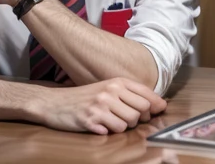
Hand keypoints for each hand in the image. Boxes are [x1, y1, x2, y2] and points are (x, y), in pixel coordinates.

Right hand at [34, 77, 166, 134]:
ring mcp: (100, 105)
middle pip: (141, 110)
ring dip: (123, 127)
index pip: (146, 94)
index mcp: (117, 82)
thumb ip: (131, 94)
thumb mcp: (108, 88)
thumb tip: (160, 105)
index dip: (155, 106)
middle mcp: (110, 91)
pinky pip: (112, 130)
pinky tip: (100, 126)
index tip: (157, 112)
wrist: (54, 102)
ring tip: (111, 123)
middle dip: (138, 119)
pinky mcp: (90, 119)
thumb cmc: (86, 98)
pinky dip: (109, 132)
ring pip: (128, 122)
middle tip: (127, 119)